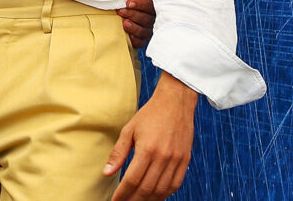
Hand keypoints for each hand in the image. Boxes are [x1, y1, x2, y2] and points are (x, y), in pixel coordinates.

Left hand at [104, 72, 196, 200]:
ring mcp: (176, 160)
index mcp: (147, 149)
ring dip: (148, 200)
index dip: (122, 194)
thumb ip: (118, 153)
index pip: (132, 180)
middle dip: (134, 200)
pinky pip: (175, 185)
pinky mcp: (185, 160)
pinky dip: (164, 194)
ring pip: (162, 190)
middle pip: (147, 189)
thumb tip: (107, 173)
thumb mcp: (129, 130)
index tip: (115, 200)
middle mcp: (163, 157)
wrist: (175, 102)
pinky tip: (155, 195)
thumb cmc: (149, 115)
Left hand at [116, 0, 155, 48]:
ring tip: (124, 23)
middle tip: (121, 11)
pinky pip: (141, 42)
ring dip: (134, 27)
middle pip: (147, 19)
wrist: (130, 4)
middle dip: (133, 15)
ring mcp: (149, 29)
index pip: (151, 6)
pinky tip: (129, 36)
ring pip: (144, 31)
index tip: (128, 3)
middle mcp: (154, 18)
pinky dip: (135, 39)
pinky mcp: (143, 38)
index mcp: (155, 5)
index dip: (141, 4)